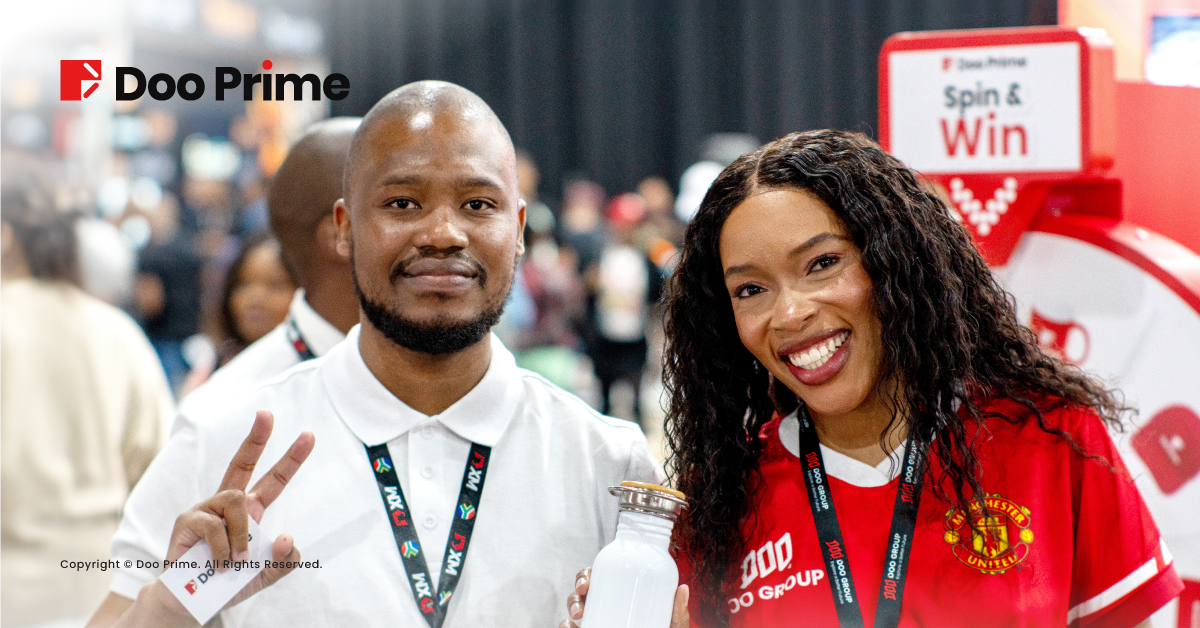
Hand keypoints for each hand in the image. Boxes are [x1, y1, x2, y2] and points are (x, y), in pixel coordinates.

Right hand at [111, 411, 314, 627]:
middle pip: (242, 462)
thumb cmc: (230, 583)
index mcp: (250, 511)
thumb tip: (285, 536)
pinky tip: (219, 566)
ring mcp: (205, 508)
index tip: (308, 435)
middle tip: (267, 413)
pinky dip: (223, 549)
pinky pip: (213, 525)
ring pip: (236, 500)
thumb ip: (285, 560)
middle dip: (256, 437)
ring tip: (236, 562)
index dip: (291, 458)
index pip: (274, 479)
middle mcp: (228, 503)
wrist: (194, 603)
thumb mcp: (267, 574)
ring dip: (242, 535)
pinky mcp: (187, 520)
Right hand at [558, 567, 689, 627]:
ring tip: (574, 619)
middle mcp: (606, 608)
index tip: (586, 583)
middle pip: (582, 593)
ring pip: (574, 611)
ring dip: (570, 609)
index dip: (586, 576)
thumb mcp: (670, 627)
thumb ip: (678, 614)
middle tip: (581, 600)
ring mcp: (597, 623)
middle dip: (575, 593)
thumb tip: (683, 588)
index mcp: (622, 596)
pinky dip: (564, 627)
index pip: (601, 578)